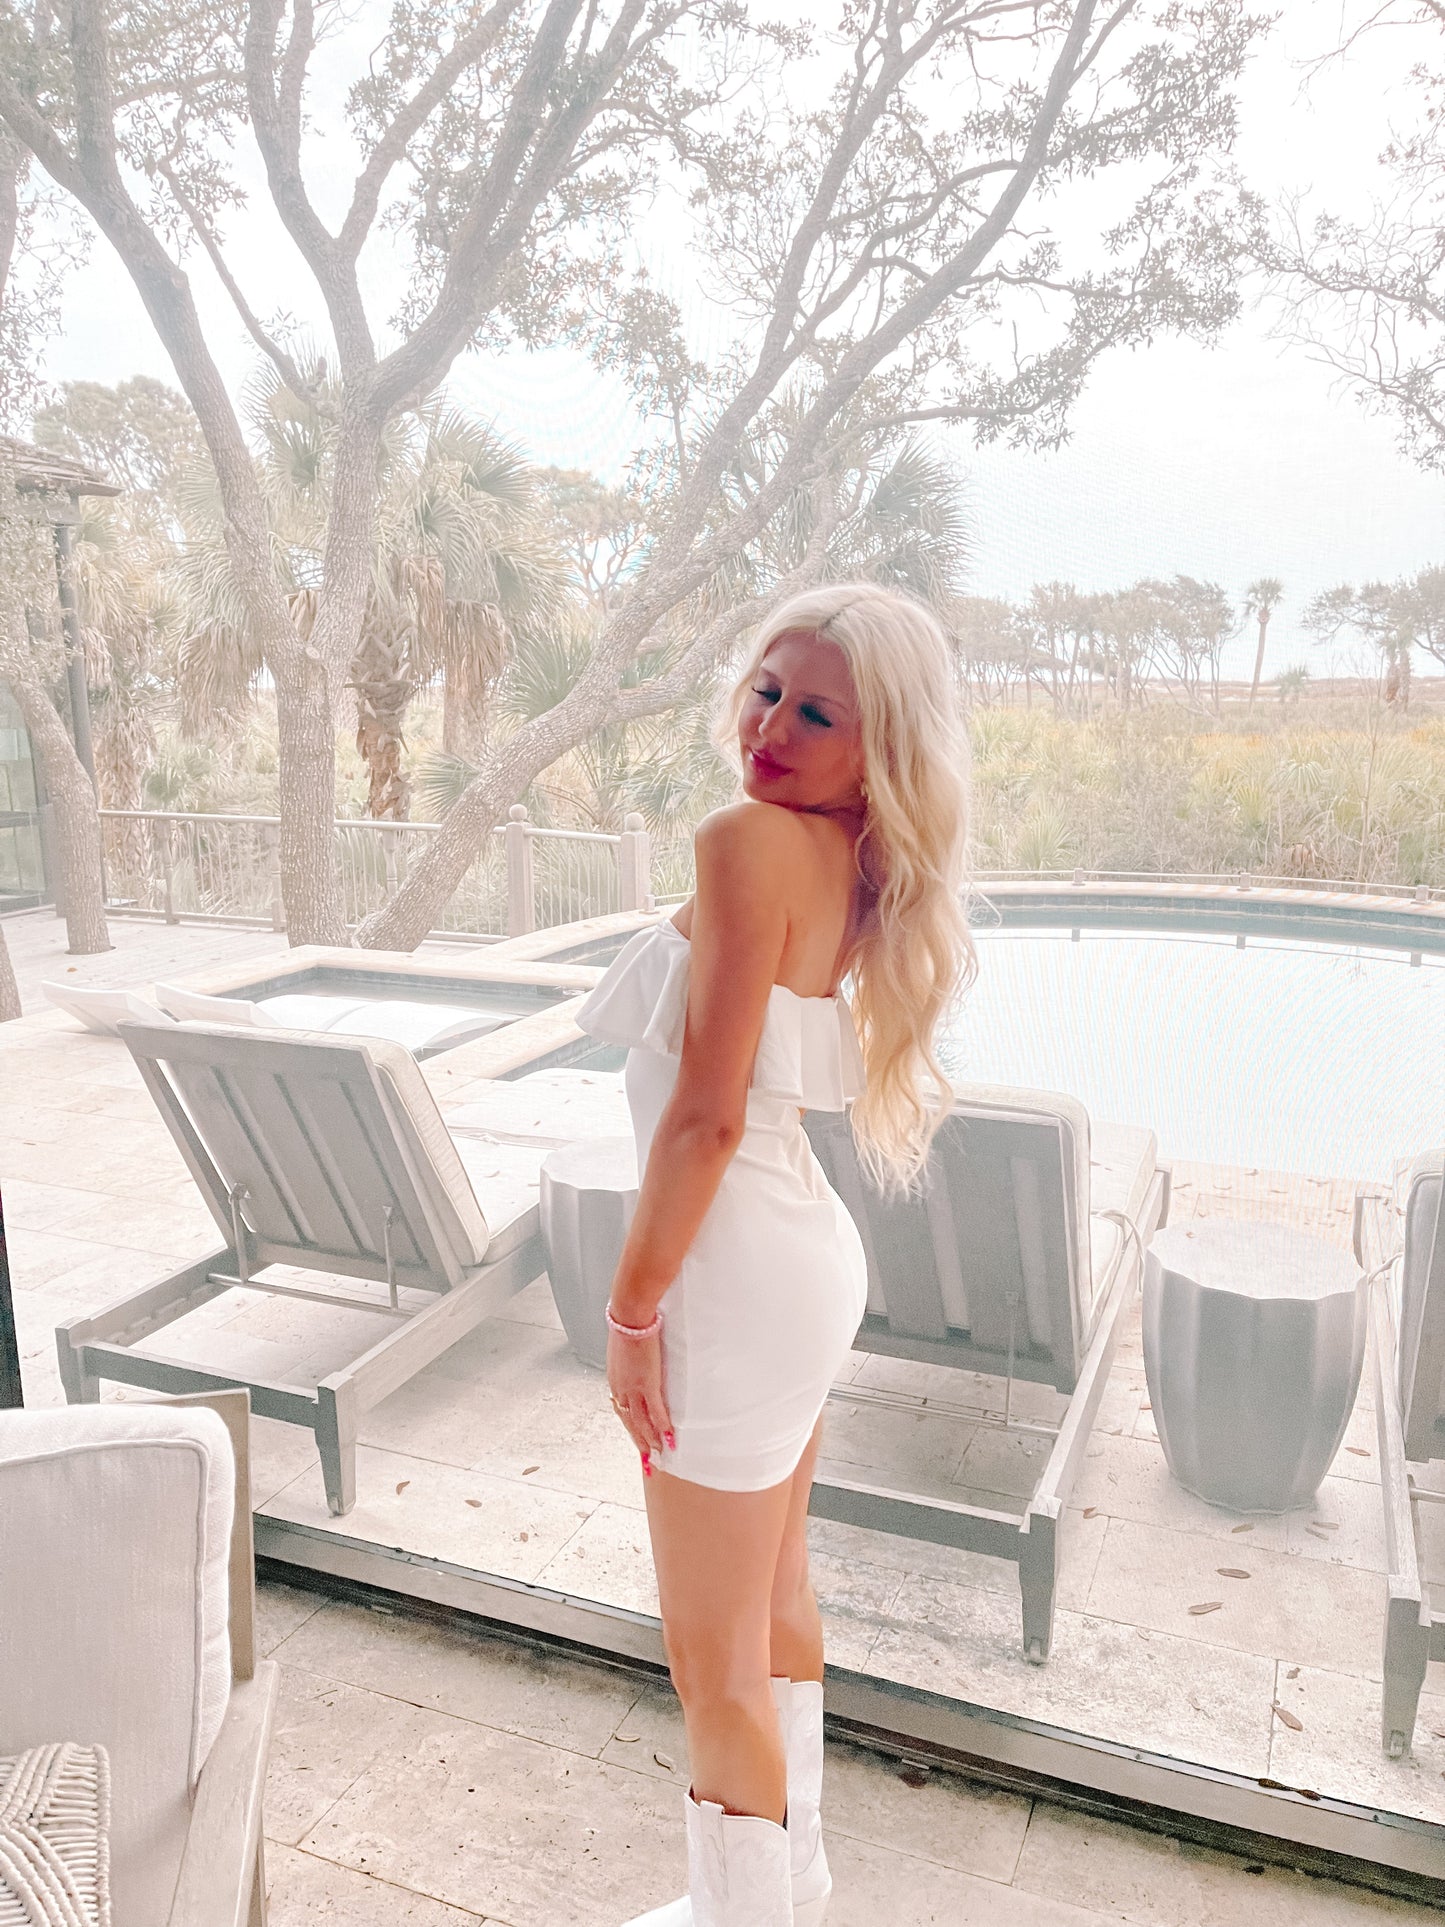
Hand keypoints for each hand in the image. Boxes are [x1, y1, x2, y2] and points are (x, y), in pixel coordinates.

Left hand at [606, 1325, 673, 1469]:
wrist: (630, 1316)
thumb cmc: (628, 1324)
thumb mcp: (624, 1347)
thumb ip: (629, 1360)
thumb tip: (636, 1361)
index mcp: (615, 1381)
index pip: (622, 1412)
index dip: (631, 1429)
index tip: (638, 1441)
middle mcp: (621, 1389)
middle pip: (630, 1423)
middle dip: (640, 1444)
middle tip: (648, 1462)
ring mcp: (634, 1388)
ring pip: (642, 1423)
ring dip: (652, 1441)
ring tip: (661, 1456)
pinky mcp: (648, 1383)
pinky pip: (657, 1412)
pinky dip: (663, 1428)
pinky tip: (670, 1439)